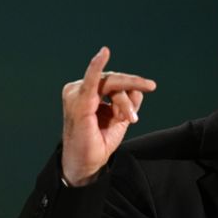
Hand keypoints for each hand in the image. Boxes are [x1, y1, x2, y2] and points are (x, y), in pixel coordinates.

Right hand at [60, 47, 156, 185]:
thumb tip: (138, 88)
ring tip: (128, 120)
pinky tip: (104, 53)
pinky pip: (91, 80)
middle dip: (128, 97)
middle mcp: (80, 90)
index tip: (139, 106)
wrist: (87, 163)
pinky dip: (96, 66)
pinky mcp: (79, 101)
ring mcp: (77, 93)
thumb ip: (128, 101)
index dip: (129, 93)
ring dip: (123, 102)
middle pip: (113, 81)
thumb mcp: (119, 118)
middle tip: (141, 105)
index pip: (113, 83)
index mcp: (88, 92)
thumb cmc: (99, 141)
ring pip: (111, 84)